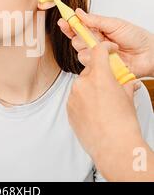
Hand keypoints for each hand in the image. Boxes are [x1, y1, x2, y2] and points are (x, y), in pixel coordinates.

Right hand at [57, 8, 153, 77]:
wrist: (149, 54)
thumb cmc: (136, 38)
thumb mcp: (115, 24)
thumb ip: (95, 20)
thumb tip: (79, 12)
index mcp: (96, 30)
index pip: (77, 28)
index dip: (68, 24)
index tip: (63, 20)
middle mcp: (94, 43)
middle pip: (75, 40)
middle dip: (82, 37)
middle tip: (94, 34)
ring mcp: (96, 56)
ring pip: (80, 52)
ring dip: (93, 48)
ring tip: (110, 45)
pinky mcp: (99, 67)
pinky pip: (89, 64)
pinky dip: (98, 59)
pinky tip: (110, 55)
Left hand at [67, 42, 143, 171]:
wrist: (113, 146)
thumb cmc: (122, 124)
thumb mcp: (127, 97)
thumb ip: (123, 83)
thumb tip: (125, 81)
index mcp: (99, 77)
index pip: (98, 52)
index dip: (104, 48)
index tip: (107, 49)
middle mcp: (83, 83)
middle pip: (89, 71)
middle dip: (98, 75)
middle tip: (107, 88)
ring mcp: (73, 96)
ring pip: (81, 85)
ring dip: (89, 89)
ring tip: (100, 104)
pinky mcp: (68, 108)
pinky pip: (75, 98)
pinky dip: (82, 100)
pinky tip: (92, 112)